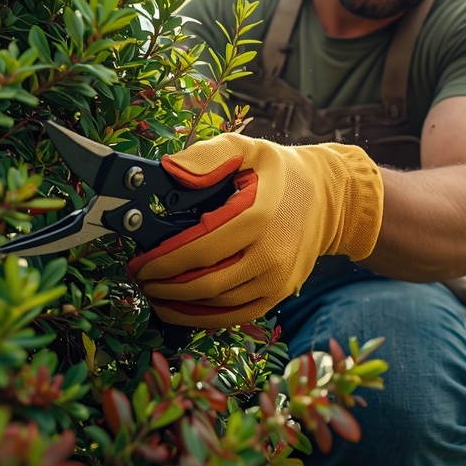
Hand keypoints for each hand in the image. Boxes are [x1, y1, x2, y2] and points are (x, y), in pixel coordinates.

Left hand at [127, 134, 384, 327]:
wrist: (327, 198)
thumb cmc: (277, 172)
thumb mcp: (245, 148)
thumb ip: (207, 157)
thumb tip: (170, 171)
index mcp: (258, 215)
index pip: (200, 248)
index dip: (163, 260)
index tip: (137, 262)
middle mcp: (270, 254)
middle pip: (204, 283)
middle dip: (163, 285)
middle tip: (138, 277)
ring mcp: (276, 279)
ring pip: (216, 305)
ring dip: (177, 304)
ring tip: (152, 291)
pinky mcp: (277, 294)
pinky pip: (233, 316)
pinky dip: (201, 318)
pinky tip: (178, 308)